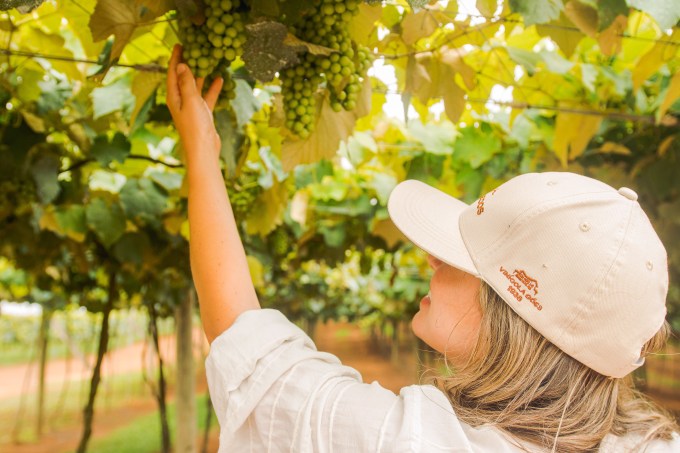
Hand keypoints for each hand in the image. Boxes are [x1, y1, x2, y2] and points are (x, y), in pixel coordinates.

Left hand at [166, 44, 223, 168]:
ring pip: (196, 87)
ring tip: (207, 61)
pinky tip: (220, 79)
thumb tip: (181, 66)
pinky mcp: (203, 114)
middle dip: (188, 64)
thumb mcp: (190, 102)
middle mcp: (181, 101)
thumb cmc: (195, 127)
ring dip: (201, 75)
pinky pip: (207, 97)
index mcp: (174, 97)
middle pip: (183, 78)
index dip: (175, 59)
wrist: (204, 150)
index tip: (179, 45)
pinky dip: (212, 88)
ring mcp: (192, 107)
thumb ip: (187, 83)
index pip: (173, 74)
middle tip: (194, 49)